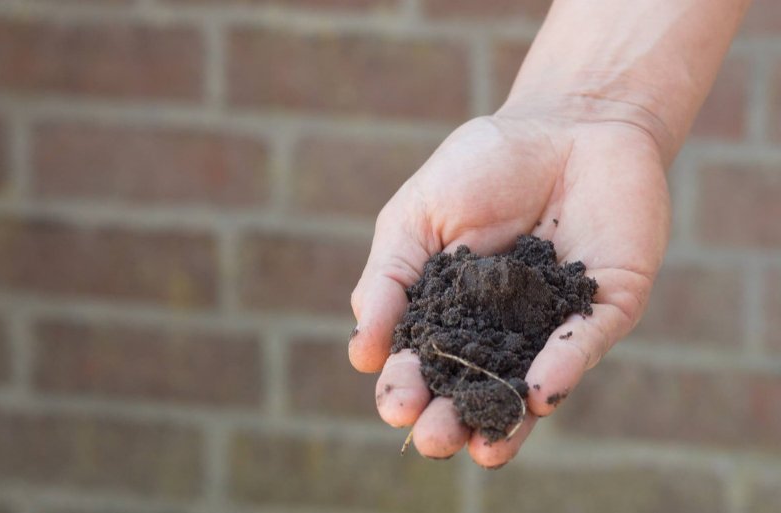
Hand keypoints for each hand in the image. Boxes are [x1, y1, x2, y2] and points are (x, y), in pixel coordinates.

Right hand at [348, 100, 670, 467]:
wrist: (565, 122)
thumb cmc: (482, 166)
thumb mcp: (415, 216)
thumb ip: (388, 279)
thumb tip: (362, 352)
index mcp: (451, 310)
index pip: (423, 359)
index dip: (407, 383)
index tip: (395, 402)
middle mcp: (501, 328)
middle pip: (473, 385)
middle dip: (451, 417)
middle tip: (433, 439)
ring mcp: (553, 321)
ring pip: (528, 384)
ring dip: (505, 421)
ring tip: (482, 452)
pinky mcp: (604, 305)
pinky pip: (583, 342)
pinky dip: (561, 366)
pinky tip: (536, 391)